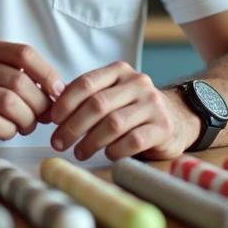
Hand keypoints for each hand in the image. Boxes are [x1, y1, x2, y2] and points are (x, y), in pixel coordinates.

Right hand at [0, 38, 64, 151]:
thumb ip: (23, 79)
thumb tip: (58, 95)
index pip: (25, 53)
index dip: (47, 74)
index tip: (57, 93)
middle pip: (20, 83)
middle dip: (38, 106)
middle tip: (39, 119)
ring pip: (9, 104)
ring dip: (25, 121)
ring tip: (23, 127)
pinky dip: (7, 131)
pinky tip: (4, 132)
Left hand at [48, 62, 200, 160]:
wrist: (177, 118)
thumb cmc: (133, 109)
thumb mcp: (112, 95)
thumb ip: (86, 97)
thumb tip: (50, 106)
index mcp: (120, 72)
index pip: (86, 83)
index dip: (65, 102)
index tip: (52, 120)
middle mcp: (138, 83)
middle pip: (97, 105)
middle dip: (73, 126)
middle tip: (58, 142)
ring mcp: (153, 105)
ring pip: (113, 123)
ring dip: (91, 141)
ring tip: (79, 152)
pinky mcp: (163, 127)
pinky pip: (133, 140)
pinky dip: (115, 150)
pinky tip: (107, 155)